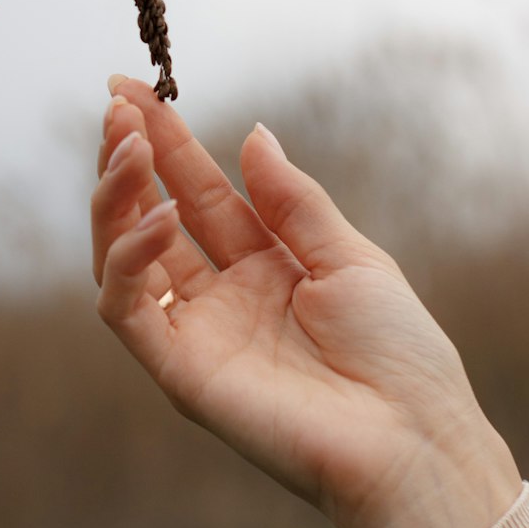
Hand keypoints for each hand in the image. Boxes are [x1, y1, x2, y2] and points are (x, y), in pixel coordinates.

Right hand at [91, 76, 522, 527]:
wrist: (413, 440)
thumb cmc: (398, 353)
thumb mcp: (349, 255)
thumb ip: (290, 200)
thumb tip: (251, 132)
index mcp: (263, 265)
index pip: (195, 190)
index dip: (164, 140)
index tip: (132, 87)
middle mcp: (219, 296)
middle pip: (149, 215)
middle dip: (127, 159)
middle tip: (118, 107)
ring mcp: (194, 333)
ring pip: (121, 257)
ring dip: (115, 198)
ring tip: (127, 148)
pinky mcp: (178, 371)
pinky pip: (127, 307)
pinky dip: (130, 257)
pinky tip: (157, 215)